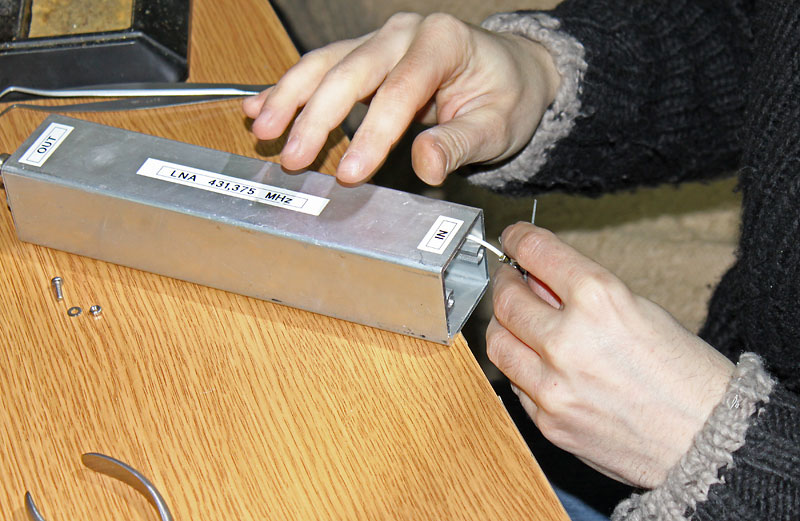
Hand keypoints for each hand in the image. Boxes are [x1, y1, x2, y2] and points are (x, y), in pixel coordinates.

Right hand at [242, 12, 559, 184]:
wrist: (510, 71)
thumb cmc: (506, 95)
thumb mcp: (497, 124)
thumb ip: (460, 143)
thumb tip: (427, 165)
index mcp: (442, 42)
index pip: (399, 92)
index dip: (372, 136)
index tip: (351, 173)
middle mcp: (405, 33)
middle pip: (350, 72)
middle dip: (316, 118)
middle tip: (293, 158)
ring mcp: (382, 40)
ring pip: (325, 63)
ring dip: (290, 97)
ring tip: (263, 129)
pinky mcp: (366, 56)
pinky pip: (323, 67)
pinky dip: (291, 88)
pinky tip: (261, 105)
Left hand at [488, 223, 734, 487]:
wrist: (710, 442)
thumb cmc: (688, 375)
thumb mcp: (642, 311)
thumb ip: (585, 294)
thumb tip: (539, 280)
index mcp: (599, 301)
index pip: (536, 253)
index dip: (518, 239)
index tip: (513, 239)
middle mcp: (568, 341)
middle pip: (505, 299)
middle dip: (506, 283)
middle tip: (512, 282)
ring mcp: (553, 385)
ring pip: (497, 343)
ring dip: (504, 326)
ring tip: (519, 323)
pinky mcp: (548, 421)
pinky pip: (515, 384)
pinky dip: (522, 368)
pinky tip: (540, 364)